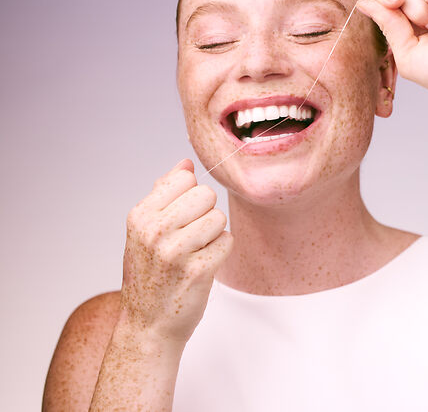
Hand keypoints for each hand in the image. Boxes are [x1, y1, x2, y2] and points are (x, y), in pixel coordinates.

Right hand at [120, 159, 232, 344]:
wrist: (147, 325)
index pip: (184, 178)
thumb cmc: (150, 275)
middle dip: (205, 213)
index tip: (180, 218)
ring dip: (214, 235)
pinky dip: (221, 253)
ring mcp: (176, 252)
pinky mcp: (198, 271)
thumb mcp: (144, 231)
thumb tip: (186, 162)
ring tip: (195, 253)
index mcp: (140, 216)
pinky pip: (227, 242)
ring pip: (219, 218)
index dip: (190, 196)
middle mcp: (154, 231)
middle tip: (191, 238)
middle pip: (206, 195)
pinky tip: (203, 266)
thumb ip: (164, 194)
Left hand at [357, 0, 427, 103]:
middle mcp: (421, 14)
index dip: (383, 2)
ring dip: (421, 1)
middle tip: (427, 25)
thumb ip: (387, 26)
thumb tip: (362, 2)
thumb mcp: (408, 56)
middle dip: (404, 4)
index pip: (383, 5)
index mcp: (407, 33)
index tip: (393, 7)